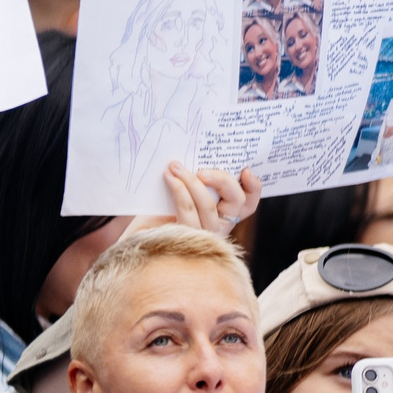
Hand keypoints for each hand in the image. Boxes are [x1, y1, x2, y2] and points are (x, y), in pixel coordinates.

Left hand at [132, 164, 260, 235]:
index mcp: (225, 214)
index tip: (245, 170)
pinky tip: (170, 179)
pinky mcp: (186, 237)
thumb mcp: (183, 190)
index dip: (253, 187)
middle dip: (222, 180)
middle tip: (202, 170)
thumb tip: (194, 154)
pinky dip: (179, 191)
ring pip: (209, 206)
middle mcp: (220, 226)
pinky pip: (188, 212)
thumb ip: (196, 178)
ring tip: (175, 167)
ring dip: (192, 182)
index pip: (249, 203)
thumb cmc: (160, 211)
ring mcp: (205, 234)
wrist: (138, 236)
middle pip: (236, 202)